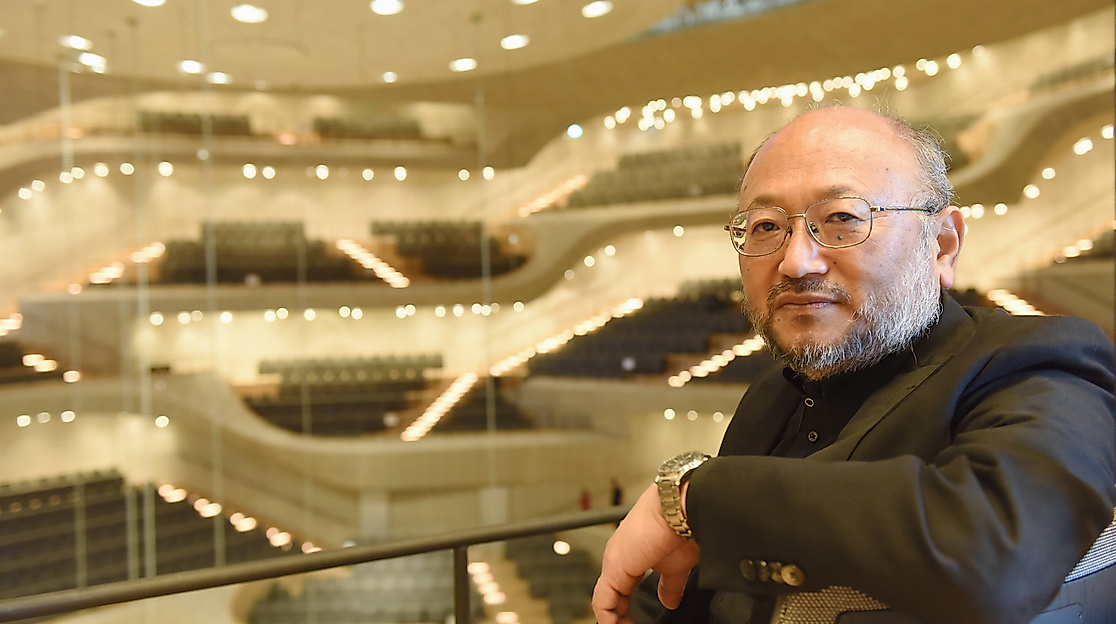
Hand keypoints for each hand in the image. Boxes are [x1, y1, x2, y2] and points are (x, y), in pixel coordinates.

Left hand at [592, 484, 700, 623]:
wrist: (681, 506)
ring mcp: (614, 562)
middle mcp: (618, 557)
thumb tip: (670, 600)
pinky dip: (609, 620)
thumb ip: (670, 585)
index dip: (627, 608)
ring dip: (615, 620)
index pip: (622, 588)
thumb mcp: (678, 565)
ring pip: (605, 600)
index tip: (638, 621)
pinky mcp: (614, 568)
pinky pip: (603, 602)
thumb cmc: (683, 525)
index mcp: (631, 554)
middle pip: (611, 596)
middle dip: (620, 617)